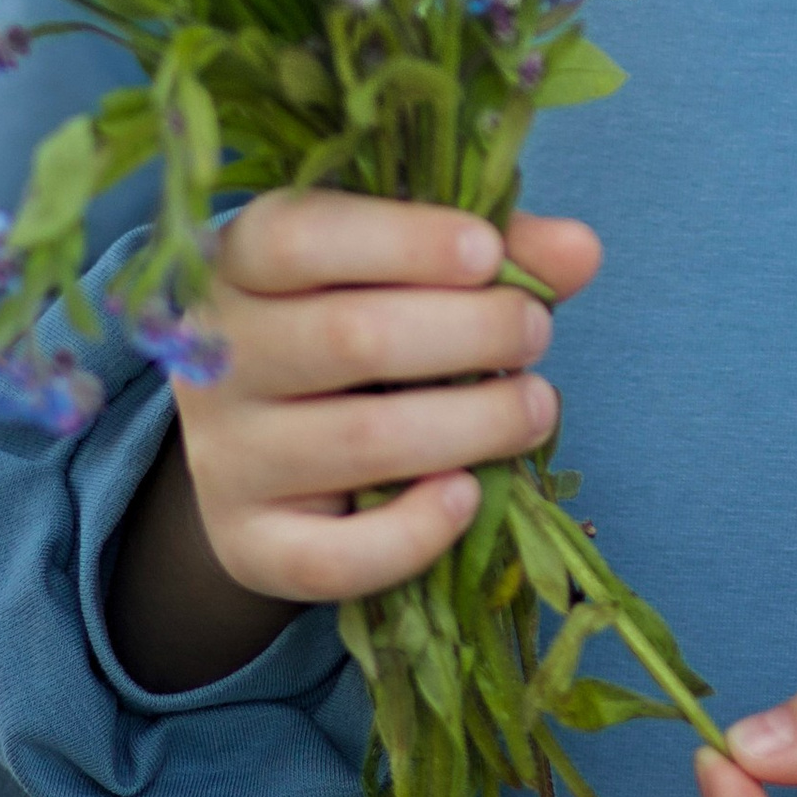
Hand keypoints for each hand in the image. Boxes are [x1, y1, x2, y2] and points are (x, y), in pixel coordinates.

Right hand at [103, 195, 600, 692]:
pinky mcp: (248, 544)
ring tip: (536, 406)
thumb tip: (578, 250)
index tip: (487, 253)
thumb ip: (494, 249)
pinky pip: (331, 558)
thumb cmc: (353, 318)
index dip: (404, 241)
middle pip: (349, 338)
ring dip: (474, 424)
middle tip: (536, 333)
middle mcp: (217, 355)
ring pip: (360, 442)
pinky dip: (414, 533)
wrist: (268, 434)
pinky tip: (471, 494)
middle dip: (471, 333)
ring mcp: (225, 456)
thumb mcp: (409, 265)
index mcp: (241, 258)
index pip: (300, 237)